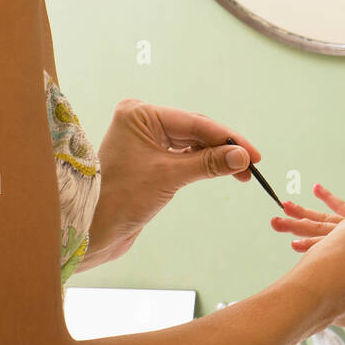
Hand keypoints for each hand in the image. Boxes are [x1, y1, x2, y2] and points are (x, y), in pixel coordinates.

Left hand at [85, 99, 259, 264]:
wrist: (91, 230)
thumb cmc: (120, 199)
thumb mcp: (169, 177)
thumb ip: (208, 163)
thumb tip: (241, 157)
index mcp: (140, 114)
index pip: (195, 122)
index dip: (227, 138)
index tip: (253, 155)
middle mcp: (141, 121)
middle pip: (195, 130)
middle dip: (224, 147)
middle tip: (251, 164)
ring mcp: (145, 140)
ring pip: (192, 143)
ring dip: (216, 156)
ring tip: (241, 172)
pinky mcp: (149, 159)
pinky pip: (184, 155)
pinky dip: (203, 164)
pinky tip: (222, 170)